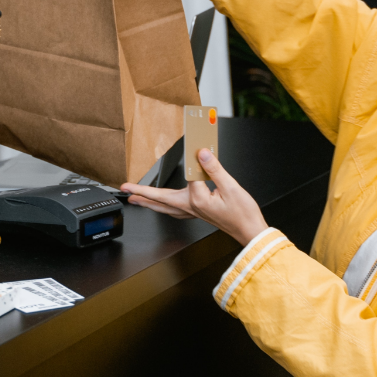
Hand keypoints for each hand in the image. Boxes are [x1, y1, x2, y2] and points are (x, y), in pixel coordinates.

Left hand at [120, 149, 268, 245]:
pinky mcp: (198, 214)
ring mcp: (194, 212)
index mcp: (198, 200)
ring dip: (149, 203)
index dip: (192, 159)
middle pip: (160, 199)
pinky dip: (164, 207)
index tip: (194, 145)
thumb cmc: (243, 214)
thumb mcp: (231, 187)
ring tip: (136, 199)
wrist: (250, 231)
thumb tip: (202, 154)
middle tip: (125, 190)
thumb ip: (214, 169)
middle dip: (141, 194)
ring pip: (164, 208)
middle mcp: (192, 207)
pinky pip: (174, 211)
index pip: (187, 175)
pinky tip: (163, 206)